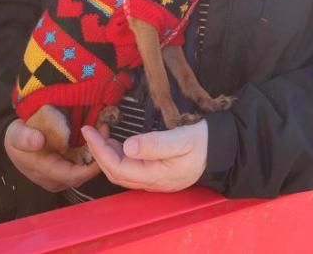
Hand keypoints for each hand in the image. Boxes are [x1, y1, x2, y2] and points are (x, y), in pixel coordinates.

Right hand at [3, 118, 100, 192]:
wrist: (14, 140)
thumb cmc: (16, 138)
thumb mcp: (16, 134)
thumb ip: (25, 138)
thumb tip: (38, 140)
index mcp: (47, 173)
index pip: (74, 176)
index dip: (91, 166)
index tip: (102, 147)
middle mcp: (57, 179)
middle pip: (84, 174)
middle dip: (98, 156)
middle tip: (107, 134)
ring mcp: (63, 175)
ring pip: (85, 169)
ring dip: (97, 153)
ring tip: (105, 133)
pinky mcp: (67, 168)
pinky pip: (83, 163)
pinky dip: (92, 151)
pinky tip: (99, 137)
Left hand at [80, 119, 207, 192]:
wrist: (224, 150)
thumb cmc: (204, 142)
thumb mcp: (182, 139)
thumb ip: (155, 144)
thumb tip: (126, 147)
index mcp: (156, 174)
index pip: (117, 166)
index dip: (99, 150)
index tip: (89, 130)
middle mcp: (153, 182)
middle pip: (115, 173)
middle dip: (98, 153)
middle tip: (91, 131)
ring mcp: (155, 180)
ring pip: (122, 173)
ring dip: (107, 155)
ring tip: (102, 135)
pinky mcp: (158, 174)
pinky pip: (131, 170)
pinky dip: (119, 157)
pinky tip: (118, 144)